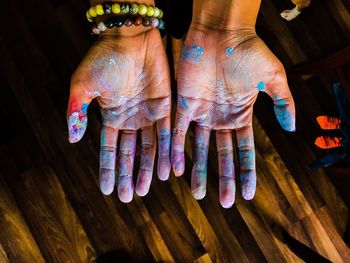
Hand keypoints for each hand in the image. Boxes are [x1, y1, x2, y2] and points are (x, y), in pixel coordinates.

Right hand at [67, 28, 170, 202]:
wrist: (131, 37)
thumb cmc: (104, 58)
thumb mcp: (82, 85)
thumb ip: (76, 111)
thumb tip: (70, 139)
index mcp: (111, 117)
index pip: (109, 150)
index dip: (108, 169)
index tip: (107, 190)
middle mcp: (131, 120)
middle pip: (131, 154)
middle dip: (130, 175)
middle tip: (130, 197)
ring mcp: (149, 115)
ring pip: (151, 148)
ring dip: (150, 168)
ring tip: (148, 188)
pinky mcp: (166, 108)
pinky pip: (169, 134)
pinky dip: (170, 152)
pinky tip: (170, 170)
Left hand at [172, 26, 294, 207]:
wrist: (221, 31)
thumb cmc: (248, 51)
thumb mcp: (273, 78)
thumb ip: (282, 103)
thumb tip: (293, 130)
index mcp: (241, 114)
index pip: (245, 150)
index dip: (247, 172)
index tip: (248, 195)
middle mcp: (220, 118)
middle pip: (222, 154)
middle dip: (223, 178)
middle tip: (223, 202)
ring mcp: (201, 113)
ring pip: (199, 148)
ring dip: (198, 170)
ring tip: (198, 193)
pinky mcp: (183, 104)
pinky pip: (177, 131)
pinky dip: (177, 150)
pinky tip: (175, 170)